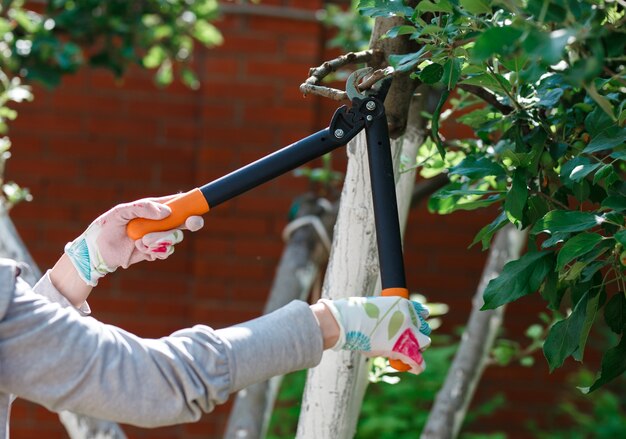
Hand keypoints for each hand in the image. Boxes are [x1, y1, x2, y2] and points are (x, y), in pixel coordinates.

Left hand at [65, 196, 203, 285]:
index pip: (178, 203)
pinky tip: (141, 249)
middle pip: (184, 222)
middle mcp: (159, 222)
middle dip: (189, 223)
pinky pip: (166, 252)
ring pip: (175, 239)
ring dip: (160, 241)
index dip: (191, 204)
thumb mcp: (122, 212)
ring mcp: (158, 237)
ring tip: (141, 242)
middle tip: (190, 224)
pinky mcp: (155, 251)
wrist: (98, 252)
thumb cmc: (107, 227)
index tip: (199, 208)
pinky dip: (155, 251)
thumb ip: (143, 208)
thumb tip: (167, 212)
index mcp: (154, 208)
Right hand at [319, 296, 430, 374]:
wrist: (349, 321)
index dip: (417, 321)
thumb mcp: (377, 308)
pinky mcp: (404, 349)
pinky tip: (412, 368)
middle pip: (424, 328)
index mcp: (405, 304)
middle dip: (417, 335)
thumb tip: (390, 330)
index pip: (422, 313)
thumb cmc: (357, 314)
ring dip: (417, 348)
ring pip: (425, 342)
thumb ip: (390, 316)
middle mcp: (410, 317)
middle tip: (406, 341)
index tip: (410, 326)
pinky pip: (418, 362)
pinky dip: (417, 366)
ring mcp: (408, 333)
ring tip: (406, 352)